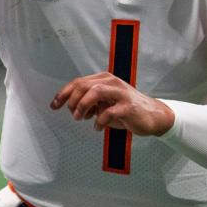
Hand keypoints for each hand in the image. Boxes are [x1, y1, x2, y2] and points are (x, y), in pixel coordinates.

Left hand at [50, 72, 174, 135]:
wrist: (152, 115)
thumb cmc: (126, 108)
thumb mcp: (105, 102)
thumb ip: (89, 101)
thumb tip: (72, 107)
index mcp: (104, 79)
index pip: (78, 82)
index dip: (63, 94)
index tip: (54, 105)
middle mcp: (112, 82)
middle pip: (84, 85)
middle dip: (72, 101)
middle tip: (73, 115)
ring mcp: (121, 93)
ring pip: (95, 92)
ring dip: (83, 106)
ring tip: (81, 118)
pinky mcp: (128, 107)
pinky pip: (108, 112)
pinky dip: (99, 121)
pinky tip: (98, 127)